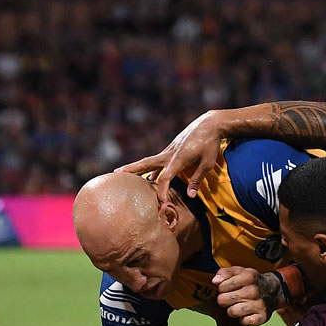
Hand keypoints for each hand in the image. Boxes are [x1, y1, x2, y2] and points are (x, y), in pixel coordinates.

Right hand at [115, 110, 229, 199]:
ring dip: (137, 168)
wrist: (209, 124)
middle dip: (131, 170)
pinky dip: (151, 168)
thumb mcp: (207, 163)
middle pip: (146, 163)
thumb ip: (197, 180)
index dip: (162, 191)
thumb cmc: (210, 144)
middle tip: (115, 174)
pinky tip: (150, 176)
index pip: (165, 178)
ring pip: (150, 161)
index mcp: (178, 159)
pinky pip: (158, 160)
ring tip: (124, 175)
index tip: (161, 202)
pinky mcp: (172, 148)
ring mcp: (169, 150)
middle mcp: (169, 154)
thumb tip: (190, 196)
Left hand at [214, 266, 280, 325]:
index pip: (221, 287)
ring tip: (238, 306)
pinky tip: (246, 313)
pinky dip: (243, 319)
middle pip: (223, 300)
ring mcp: (259, 304)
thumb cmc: (252, 282)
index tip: (228, 289)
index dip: (222, 289)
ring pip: (232, 312)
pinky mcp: (262, 317)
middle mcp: (254, 291)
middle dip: (225, 300)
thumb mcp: (239, 271)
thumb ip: (225, 273)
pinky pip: (243, 322)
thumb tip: (215, 281)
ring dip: (232, 310)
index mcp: (248, 277)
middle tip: (232, 298)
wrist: (273, 291)